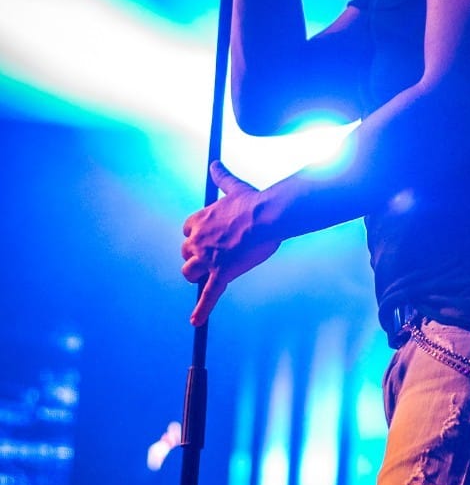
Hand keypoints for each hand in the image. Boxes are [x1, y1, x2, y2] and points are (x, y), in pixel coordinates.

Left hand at [181, 161, 280, 325]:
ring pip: (190, 272)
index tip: (210, 237)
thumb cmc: (254, 202)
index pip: (187, 231)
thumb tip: (214, 163)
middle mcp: (198, 240)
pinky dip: (201, 310)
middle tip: (214, 256)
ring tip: (209, 276)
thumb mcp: (234, 187)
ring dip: (197, 274)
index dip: (197, 236)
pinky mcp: (220, 273)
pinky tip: (195, 321)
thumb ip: (222, 177)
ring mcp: (208, 258)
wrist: (268, 215)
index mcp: (200, 220)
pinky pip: (208, 295)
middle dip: (197, 257)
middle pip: (186, 254)